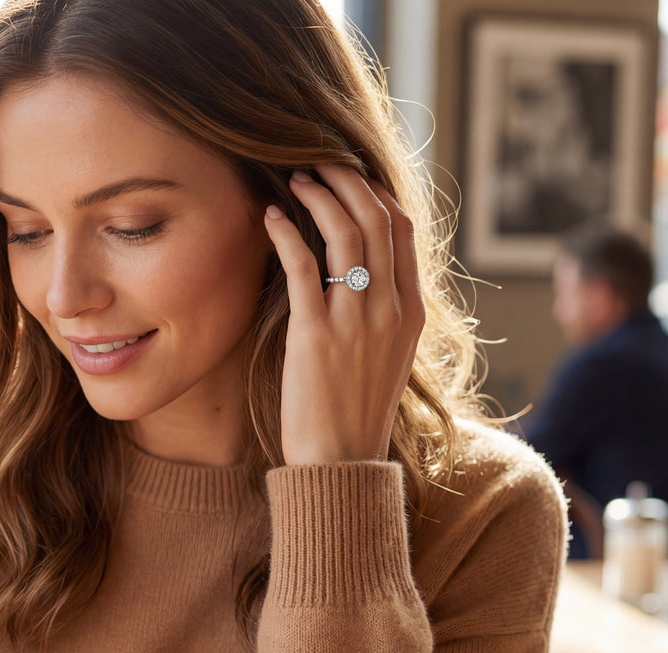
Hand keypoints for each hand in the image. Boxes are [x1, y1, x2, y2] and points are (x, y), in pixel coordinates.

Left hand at [262, 164, 424, 464]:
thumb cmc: (354, 412)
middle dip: (346, 180)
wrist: (341, 462)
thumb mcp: (385, 357)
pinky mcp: (315, 335)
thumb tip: (362, 274)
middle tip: (317, 164)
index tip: (349, 178)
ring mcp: (355, 320)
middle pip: (375, 219)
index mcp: (410, 311)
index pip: (402, 230)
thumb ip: (382, 312)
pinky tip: (269, 218)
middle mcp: (389, 309)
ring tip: (294, 181)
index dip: (374, 193)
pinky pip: (302, 267)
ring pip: (344, 234)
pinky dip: (286, 234)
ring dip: (318, 197)